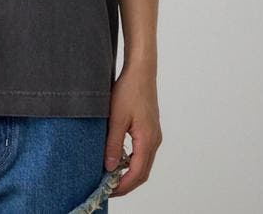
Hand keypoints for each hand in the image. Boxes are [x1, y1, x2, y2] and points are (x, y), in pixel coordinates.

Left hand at [103, 64, 162, 197]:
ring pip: (143, 163)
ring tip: (110, 176)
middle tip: (107, 189)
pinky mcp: (150, 130)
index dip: (123, 186)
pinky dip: (131, 162)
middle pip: (142, 172)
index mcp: (147, 140)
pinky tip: (118, 159)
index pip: (137, 173)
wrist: (141, 72)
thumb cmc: (129, 90)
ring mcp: (154, 135)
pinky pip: (143, 153)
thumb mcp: (116, 118)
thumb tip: (110, 167)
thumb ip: (113, 144)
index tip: (108, 191)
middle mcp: (154, 140)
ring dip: (129, 173)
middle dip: (126, 184)